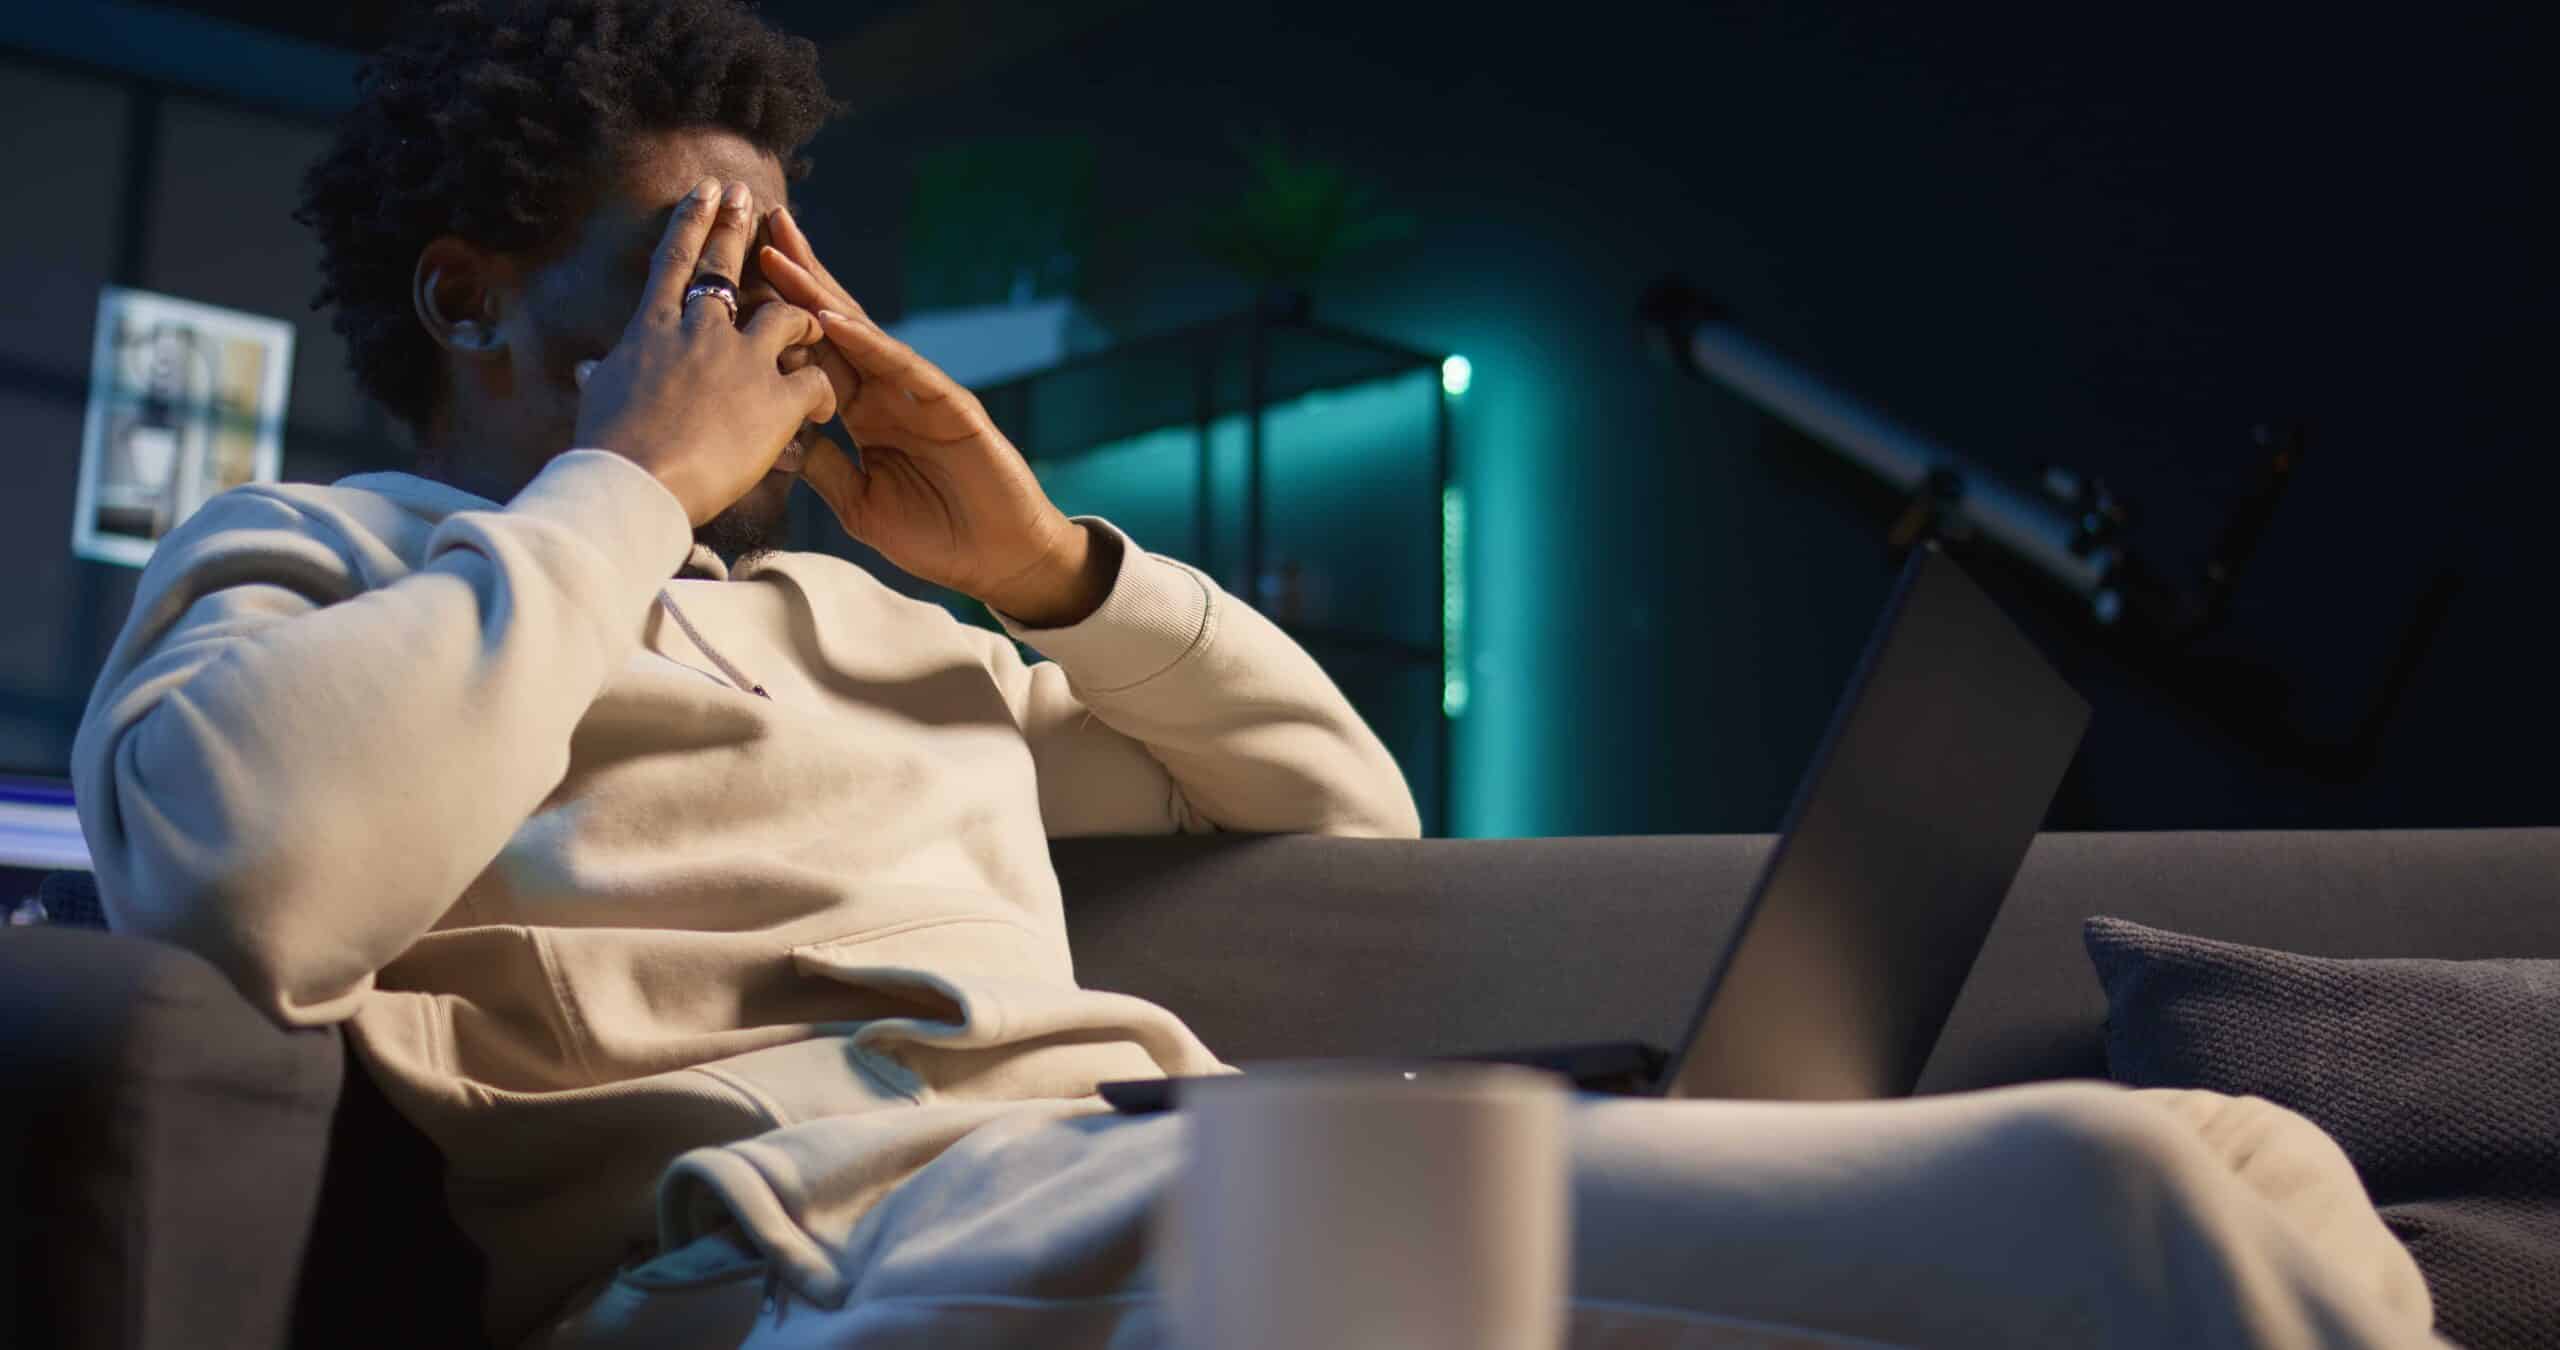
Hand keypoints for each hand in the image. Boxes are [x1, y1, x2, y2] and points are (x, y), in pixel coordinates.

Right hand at [573, 178, 837, 526]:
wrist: (633, 482)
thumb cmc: (606, 450)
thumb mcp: (599, 401)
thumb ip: (601, 377)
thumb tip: (583, 369)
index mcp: (651, 331)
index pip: (672, 264)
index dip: (690, 222)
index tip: (705, 191)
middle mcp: (698, 332)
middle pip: (725, 267)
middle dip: (737, 226)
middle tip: (749, 194)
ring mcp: (740, 360)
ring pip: (786, 316)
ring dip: (803, 320)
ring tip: (814, 325)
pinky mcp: (776, 397)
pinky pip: (815, 379)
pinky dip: (822, 392)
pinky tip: (821, 409)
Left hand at [758, 209, 1110, 625]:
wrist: (1000, 561)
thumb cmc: (936, 536)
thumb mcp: (859, 504)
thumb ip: (824, 467)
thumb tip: (773, 438)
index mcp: (863, 415)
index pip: (812, 355)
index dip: (776, 318)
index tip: (731, 284)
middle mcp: (887, 393)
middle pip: (832, 324)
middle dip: (796, 276)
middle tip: (757, 226)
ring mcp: (918, 394)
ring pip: (860, 333)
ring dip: (818, 292)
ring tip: (779, 252)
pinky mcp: (950, 406)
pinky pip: (900, 369)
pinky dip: (866, 343)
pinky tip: (831, 318)